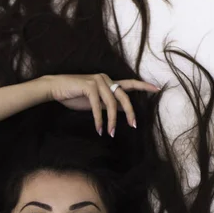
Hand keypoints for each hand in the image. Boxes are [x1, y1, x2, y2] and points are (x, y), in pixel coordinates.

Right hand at [44, 73, 160, 135]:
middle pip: (124, 96)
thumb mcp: (96, 102)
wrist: (55, 88)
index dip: (144, 86)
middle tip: (133, 125)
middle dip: (130, 112)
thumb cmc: (74, 95)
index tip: (157, 89)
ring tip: (110, 133)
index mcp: (109, 81)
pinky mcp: (89, 86)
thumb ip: (109, 104)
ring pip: (111, 103)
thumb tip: (123, 111)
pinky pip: (97, 106)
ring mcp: (98, 81)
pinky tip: (99, 129)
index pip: (130, 83)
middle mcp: (106, 79)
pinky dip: (99, 120)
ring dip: (111, 121)